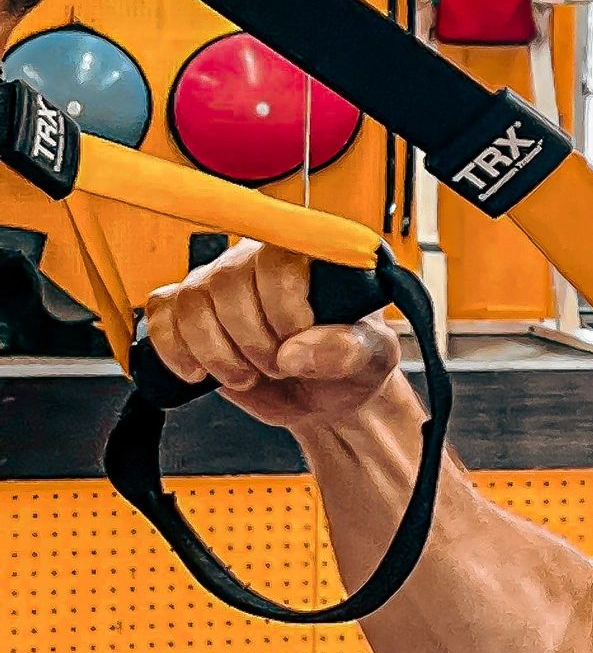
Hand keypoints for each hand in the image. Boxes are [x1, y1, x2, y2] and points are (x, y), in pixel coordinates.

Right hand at [143, 239, 400, 430]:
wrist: (325, 394)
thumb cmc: (351, 363)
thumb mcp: (370, 357)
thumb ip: (346, 349)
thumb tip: (295, 352)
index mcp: (309, 258)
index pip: (276, 258)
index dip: (281, 304)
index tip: (298, 338)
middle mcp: (259, 262)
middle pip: (227, 283)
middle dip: (251, 339)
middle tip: (277, 367)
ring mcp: (220, 285)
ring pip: (191, 302)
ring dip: (216, 352)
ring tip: (247, 374)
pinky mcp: (190, 313)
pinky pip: (161, 313)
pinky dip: (173, 348)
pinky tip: (199, 372)